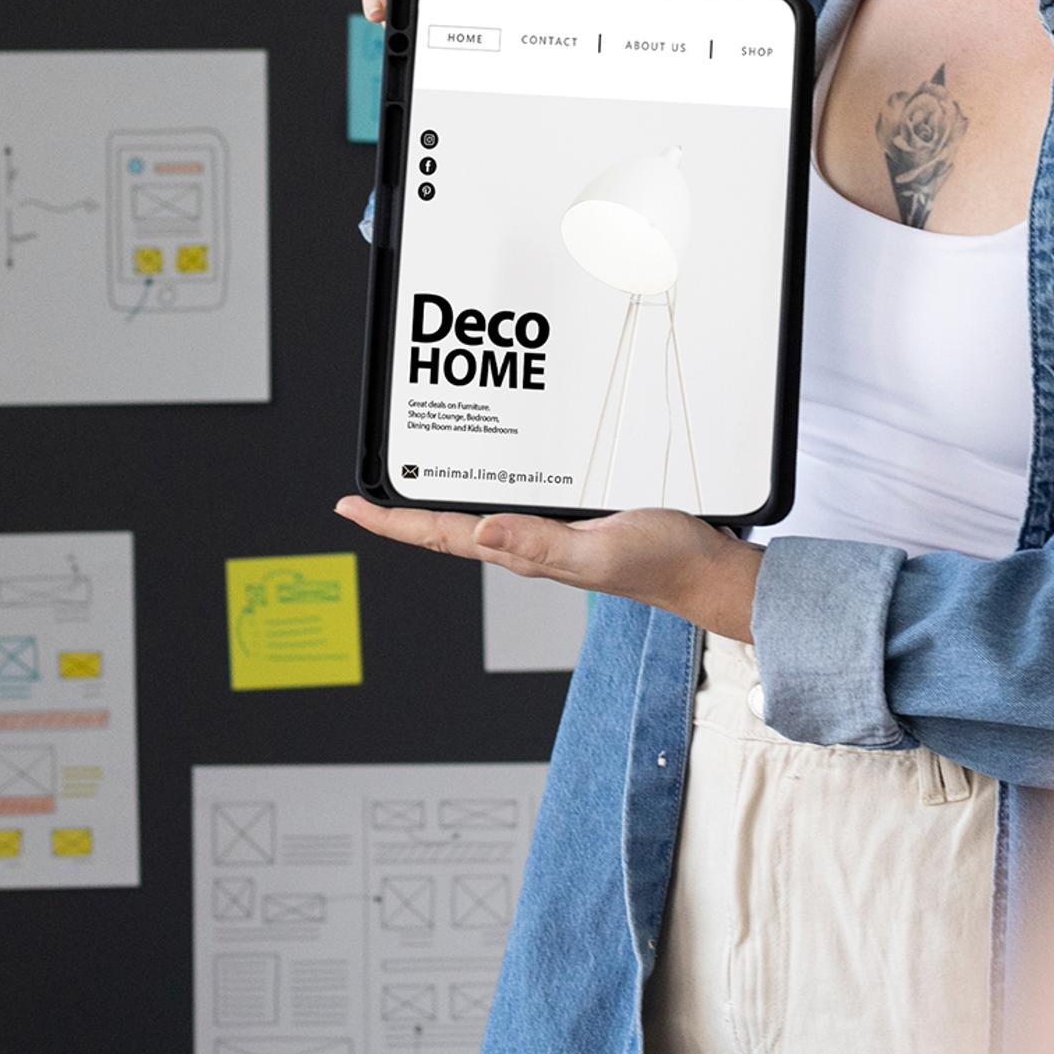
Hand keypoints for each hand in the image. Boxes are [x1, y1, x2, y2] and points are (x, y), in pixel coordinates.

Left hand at [334, 496, 762, 642]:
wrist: (702, 570)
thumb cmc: (660, 564)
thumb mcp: (599, 548)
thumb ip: (541, 543)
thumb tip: (481, 530)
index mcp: (525, 552)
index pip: (442, 536)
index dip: (392, 523)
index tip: (351, 507)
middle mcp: (526, 546)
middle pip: (445, 531)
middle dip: (400, 517)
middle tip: (359, 498)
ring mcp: (545, 538)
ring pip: (472, 520)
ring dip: (433, 508)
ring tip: (401, 491)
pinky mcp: (568, 525)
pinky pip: (509, 509)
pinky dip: (480, 494)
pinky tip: (479, 483)